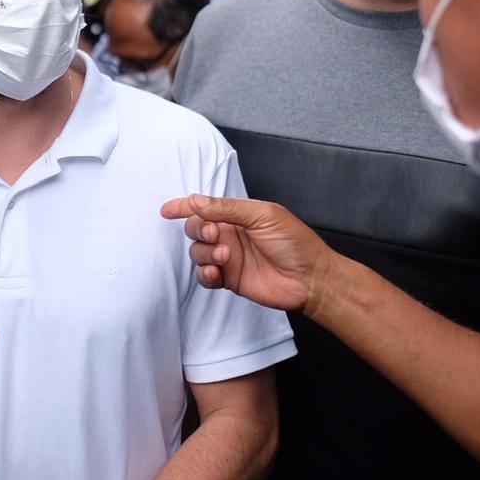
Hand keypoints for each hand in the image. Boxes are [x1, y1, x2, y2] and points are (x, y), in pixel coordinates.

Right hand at [160, 194, 333, 313]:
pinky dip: (205, 273)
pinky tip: (216, 272)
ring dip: (205, 253)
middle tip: (215, 234)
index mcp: (237, 216)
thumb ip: (227, 208)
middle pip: (195, 228)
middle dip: (198, 229)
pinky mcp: (229, 279)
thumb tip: (196, 200)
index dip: (184, 206)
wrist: (311, 279)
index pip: (204, 207)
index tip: (168, 210)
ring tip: (226, 256)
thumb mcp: (263, 215)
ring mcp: (228, 258)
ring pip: (197, 252)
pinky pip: (204, 276)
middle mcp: (230, 235)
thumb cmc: (295, 242)